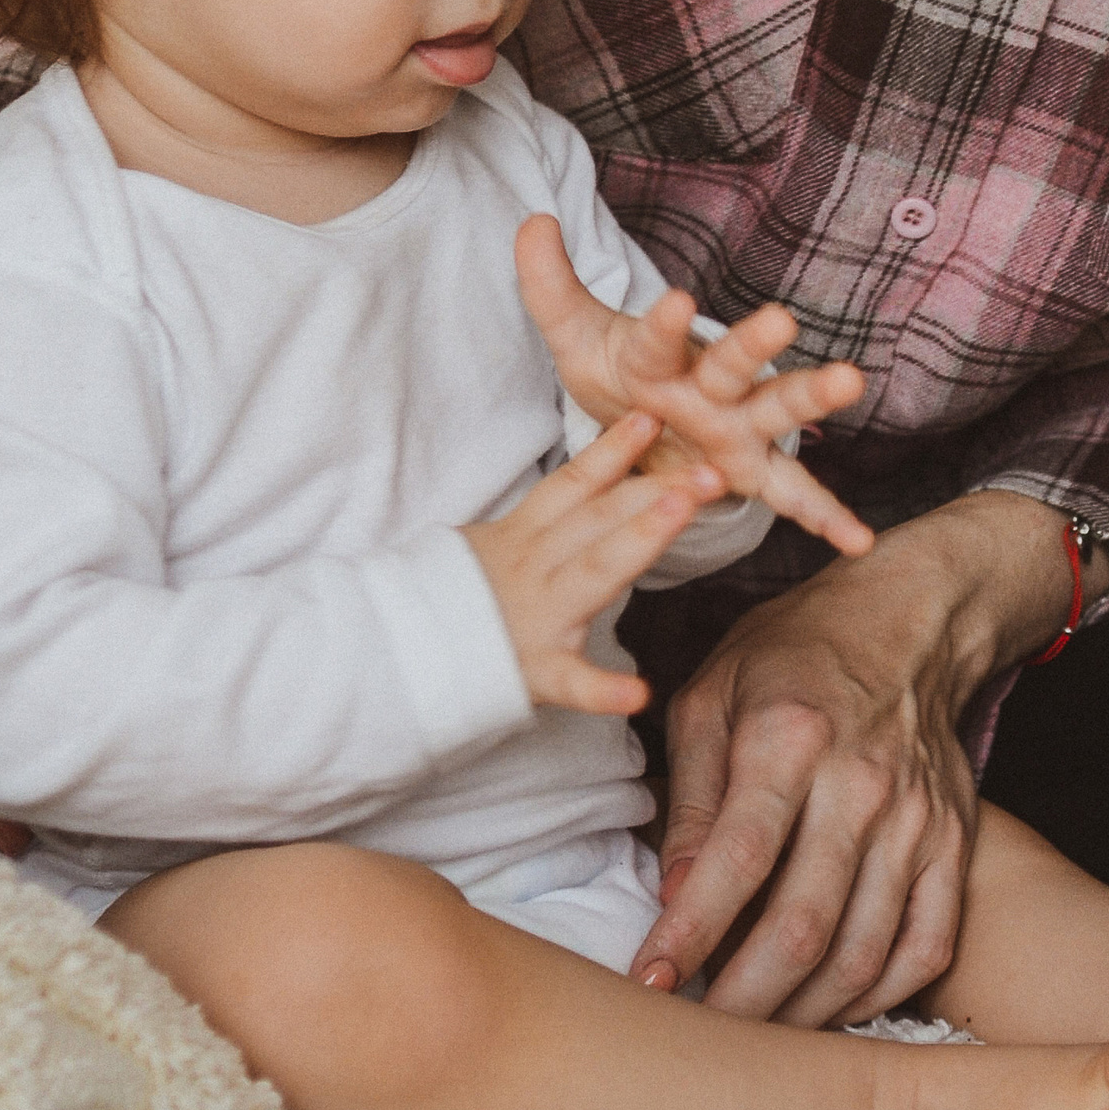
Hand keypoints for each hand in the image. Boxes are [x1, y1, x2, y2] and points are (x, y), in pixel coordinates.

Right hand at [464, 412, 723, 716]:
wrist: (397, 653)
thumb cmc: (458, 599)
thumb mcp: (496, 545)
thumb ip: (549, 521)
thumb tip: (601, 483)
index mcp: (525, 534)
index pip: (576, 484)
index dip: (615, 449)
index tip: (654, 416)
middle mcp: (535, 565)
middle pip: (602, 518)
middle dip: (657, 489)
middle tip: (711, 470)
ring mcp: (537, 616)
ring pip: (594, 572)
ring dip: (638, 540)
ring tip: (682, 512)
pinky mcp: (533, 671)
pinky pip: (571, 681)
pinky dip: (602, 689)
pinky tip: (638, 693)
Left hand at [514, 215, 872, 557]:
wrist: (642, 427)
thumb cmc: (617, 374)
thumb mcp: (577, 341)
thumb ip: (551, 287)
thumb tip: (532, 222)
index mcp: (661, 356)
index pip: (657, 339)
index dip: (663, 324)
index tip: (675, 301)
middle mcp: (709, 385)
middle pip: (734, 362)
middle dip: (755, 343)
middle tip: (781, 319)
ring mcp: (738, 427)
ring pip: (777, 410)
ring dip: (812, 397)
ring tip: (850, 378)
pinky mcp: (751, 470)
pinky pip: (792, 495)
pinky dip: (826, 514)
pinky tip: (857, 538)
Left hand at [632, 490, 1079, 1025]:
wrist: (910, 618)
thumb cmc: (795, 653)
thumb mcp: (713, 692)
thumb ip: (691, 795)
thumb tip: (671, 895)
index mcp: (791, 737)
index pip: (738, 858)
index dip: (690, 931)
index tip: (649, 981)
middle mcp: (862, 784)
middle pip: (804, 924)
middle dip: (742, 999)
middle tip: (696, 1036)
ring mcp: (918, 819)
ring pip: (864, 951)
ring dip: (802, 1013)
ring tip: (751, 1035)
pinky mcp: (954, 842)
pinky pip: (927, 946)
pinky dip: (878, 996)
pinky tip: (828, 1008)